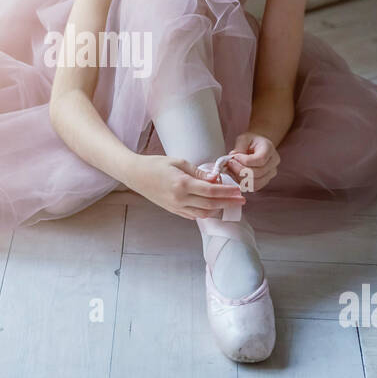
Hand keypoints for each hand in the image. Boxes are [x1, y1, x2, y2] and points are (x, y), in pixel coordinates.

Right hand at [126, 154, 246, 220]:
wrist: (135, 174)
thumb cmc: (155, 164)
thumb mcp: (178, 162)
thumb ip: (199, 172)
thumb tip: (215, 178)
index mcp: (182, 184)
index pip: (211, 191)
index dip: (228, 193)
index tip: (239, 192)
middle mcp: (180, 199)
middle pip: (211, 205)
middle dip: (228, 203)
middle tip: (241, 200)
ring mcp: (176, 207)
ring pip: (203, 213)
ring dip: (218, 209)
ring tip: (228, 203)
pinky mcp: (173, 210)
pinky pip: (193, 215)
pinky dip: (205, 212)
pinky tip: (211, 206)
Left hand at [227, 132, 279, 191]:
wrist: (257, 146)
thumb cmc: (251, 142)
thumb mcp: (244, 138)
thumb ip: (239, 147)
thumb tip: (232, 157)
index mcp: (269, 149)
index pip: (260, 160)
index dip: (245, 161)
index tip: (234, 156)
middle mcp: (273, 162)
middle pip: (257, 173)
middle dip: (239, 170)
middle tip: (229, 164)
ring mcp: (270, 173)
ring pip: (255, 183)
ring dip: (240, 178)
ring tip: (231, 170)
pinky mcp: (264, 181)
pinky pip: (253, 187)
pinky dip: (242, 183)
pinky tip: (235, 175)